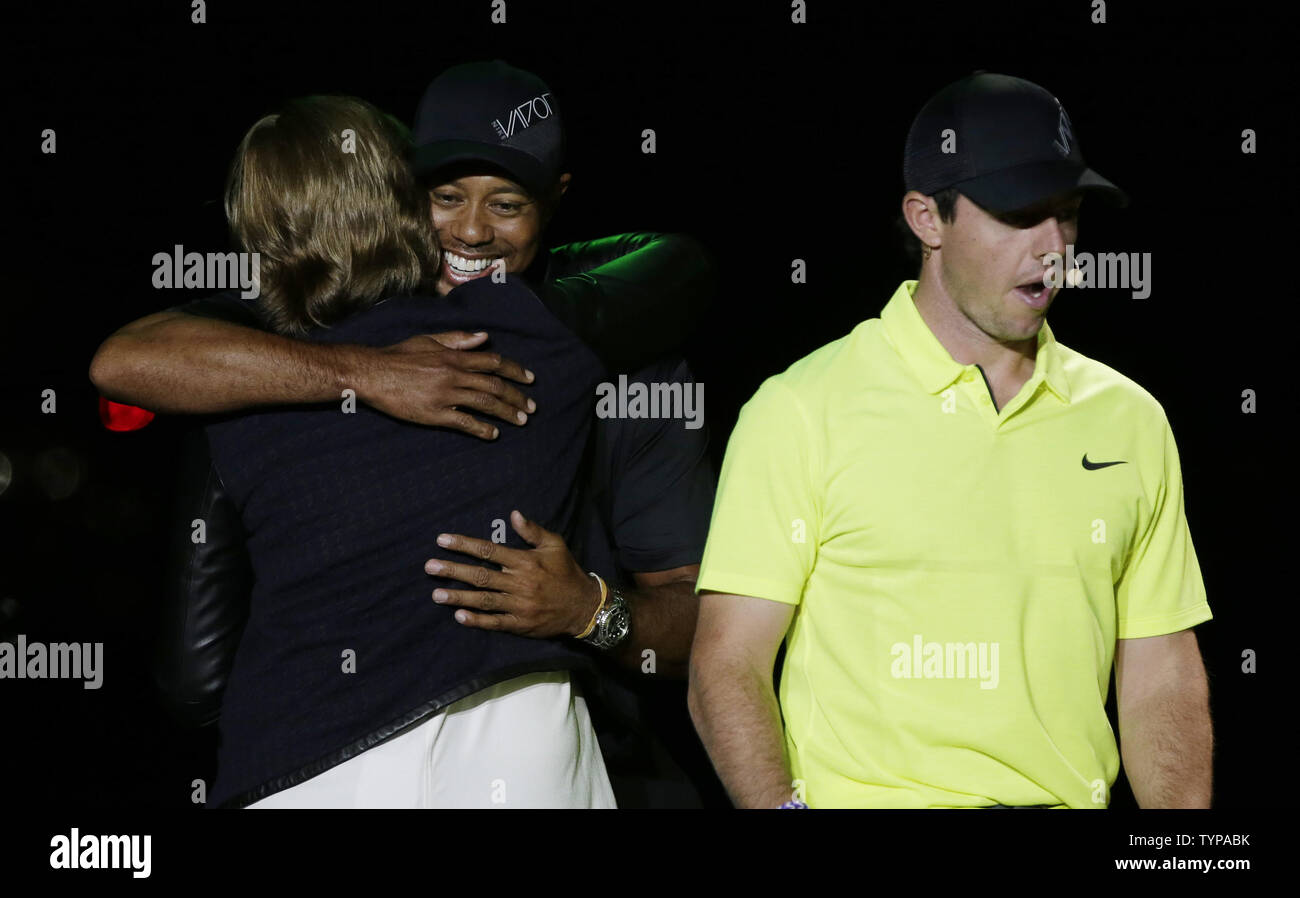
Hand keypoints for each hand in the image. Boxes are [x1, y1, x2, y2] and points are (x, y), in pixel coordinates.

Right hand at [354, 331, 535, 437]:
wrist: (372, 373)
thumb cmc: (398, 355)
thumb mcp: (429, 340)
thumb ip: (458, 340)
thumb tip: (484, 337)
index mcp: (453, 357)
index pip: (493, 362)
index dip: (515, 370)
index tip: (530, 379)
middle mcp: (454, 375)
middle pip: (494, 385)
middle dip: (516, 396)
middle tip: (531, 407)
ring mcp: (445, 395)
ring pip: (484, 403)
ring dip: (506, 412)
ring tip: (521, 420)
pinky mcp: (434, 414)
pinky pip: (464, 422)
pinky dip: (481, 429)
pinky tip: (493, 434)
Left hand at [425, 510, 603, 637]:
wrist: (584, 606)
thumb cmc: (566, 572)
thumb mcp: (555, 545)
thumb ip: (532, 531)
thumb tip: (513, 514)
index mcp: (525, 561)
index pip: (489, 550)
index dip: (464, 545)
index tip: (442, 541)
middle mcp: (519, 583)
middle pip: (481, 575)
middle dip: (453, 570)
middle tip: (429, 566)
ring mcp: (519, 605)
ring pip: (483, 600)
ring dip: (458, 597)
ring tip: (436, 594)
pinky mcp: (520, 624)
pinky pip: (495, 623)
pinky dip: (477, 621)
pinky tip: (459, 617)